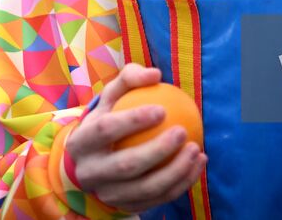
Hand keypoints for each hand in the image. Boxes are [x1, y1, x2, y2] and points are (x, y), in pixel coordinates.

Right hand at [66, 63, 205, 214]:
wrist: (91, 160)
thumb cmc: (107, 118)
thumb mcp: (110, 96)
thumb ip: (130, 78)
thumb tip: (155, 74)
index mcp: (82, 142)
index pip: (106, 130)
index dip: (133, 120)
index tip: (162, 109)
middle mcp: (91, 172)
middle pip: (126, 165)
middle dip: (157, 151)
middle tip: (182, 132)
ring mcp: (107, 194)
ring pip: (145, 189)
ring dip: (176, 171)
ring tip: (197, 150)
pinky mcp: (125, 207)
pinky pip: (158, 199)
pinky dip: (182, 183)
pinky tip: (199, 164)